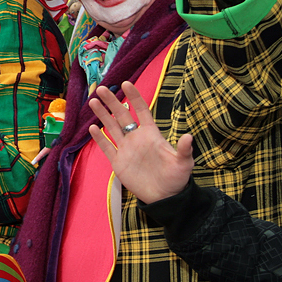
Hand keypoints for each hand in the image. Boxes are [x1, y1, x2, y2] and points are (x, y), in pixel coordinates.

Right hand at [88, 81, 193, 203]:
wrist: (164, 198)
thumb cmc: (176, 178)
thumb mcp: (183, 163)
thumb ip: (184, 149)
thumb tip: (189, 137)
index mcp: (151, 135)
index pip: (141, 111)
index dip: (134, 97)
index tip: (126, 83)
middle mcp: (136, 138)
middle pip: (122, 116)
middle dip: (112, 101)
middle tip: (101, 88)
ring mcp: (126, 149)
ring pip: (111, 128)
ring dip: (102, 115)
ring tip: (93, 102)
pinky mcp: (118, 162)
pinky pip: (107, 147)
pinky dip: (99, 138)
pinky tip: (92, 128)